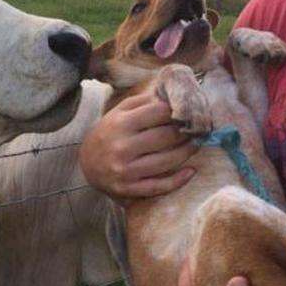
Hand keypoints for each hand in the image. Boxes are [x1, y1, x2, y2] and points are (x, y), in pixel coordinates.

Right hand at [79, 92, 198, 203]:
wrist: (86, 163)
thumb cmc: (109, 133)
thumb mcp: (119, 112)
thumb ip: (143, 103)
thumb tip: (172, 97)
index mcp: (121, 124)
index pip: (158, 113)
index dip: (178, 111)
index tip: (190, 111)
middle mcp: (122, 147)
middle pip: (166, 137)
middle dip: (187, 132)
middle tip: (199, 129)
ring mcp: (125, 170)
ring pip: (167, 161)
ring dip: (187, 152)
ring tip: (196, 144)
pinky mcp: (129, 189)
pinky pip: (159, 186)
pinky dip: (179, 180)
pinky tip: (191, 171)